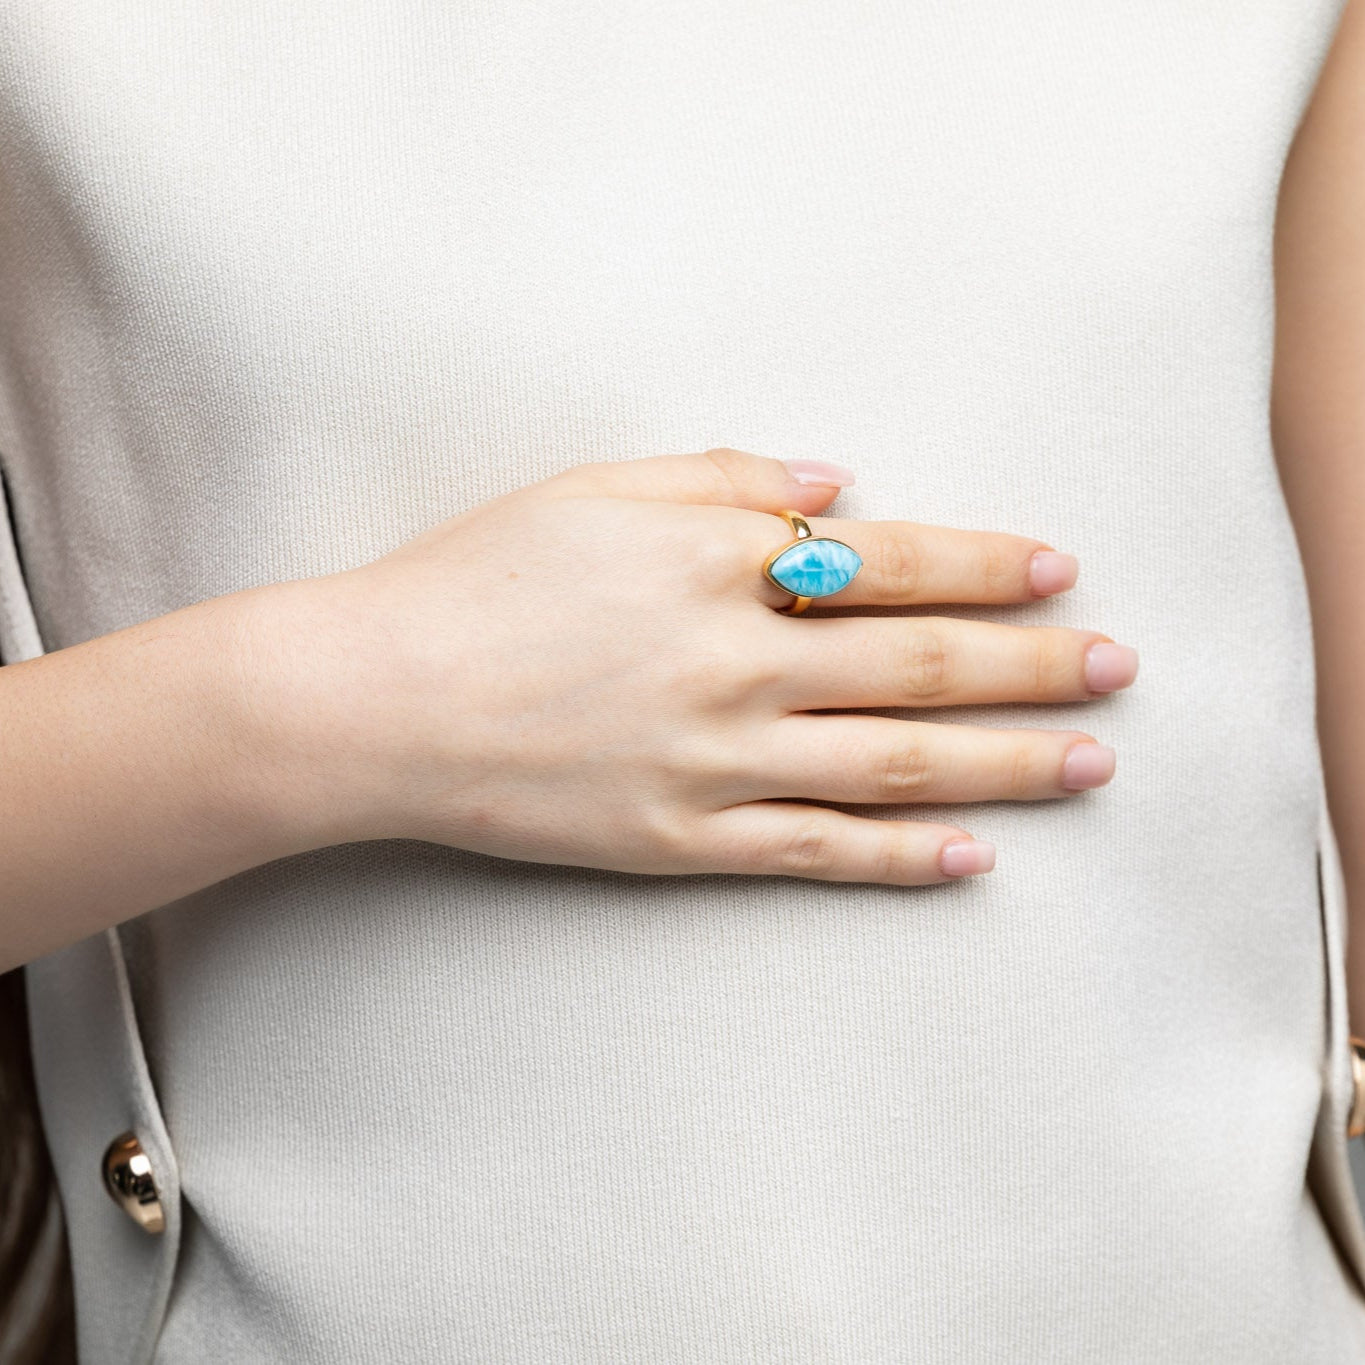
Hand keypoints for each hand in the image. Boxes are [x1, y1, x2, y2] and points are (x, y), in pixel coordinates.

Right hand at [260, 448, 1136, 884]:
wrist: (379, 697)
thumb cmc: (479, 576)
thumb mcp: (596, 490)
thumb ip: (724, 480)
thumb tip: (837, 483)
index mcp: (720, 563)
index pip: (892, 560)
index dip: (985, 563)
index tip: (1058, 569)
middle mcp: (738, 664)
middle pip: (920, 665)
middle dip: (1032, 663)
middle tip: (1117, 666)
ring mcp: (715, 761)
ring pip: (894, 765)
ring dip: (1005, 764)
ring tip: (1089, 763)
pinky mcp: (681, 841)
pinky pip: (815, 852)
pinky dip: (900, 858)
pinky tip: (974, 857)